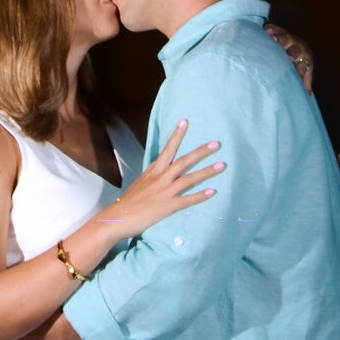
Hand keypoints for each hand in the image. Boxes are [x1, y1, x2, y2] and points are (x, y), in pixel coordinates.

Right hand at [99, 120, 222, 238]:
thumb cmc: (130, 201)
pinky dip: (200, 196)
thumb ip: (154, 174)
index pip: (167, 149)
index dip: (177, 135)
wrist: (118, 218)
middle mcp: (160, 178)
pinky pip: (187, 200)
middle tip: (216, 144)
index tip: (185, 121)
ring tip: (221, 165)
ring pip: (189, 179)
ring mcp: (165, 192)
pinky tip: (213, 192)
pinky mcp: (167, 207)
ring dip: (206, 172)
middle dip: (201, 152)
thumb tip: (161, 167)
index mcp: (153, 170)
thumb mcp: (141, 182)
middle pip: (184, 161)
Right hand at [265, 23, 313, 93]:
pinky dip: (270, 30)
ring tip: (274, 39)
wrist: (297, 43)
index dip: (299, 69)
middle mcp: (297, 46)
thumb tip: (306, 96)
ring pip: (285, 38)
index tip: (297, 75)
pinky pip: (274, 28)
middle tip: (288, 57)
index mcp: (305, 57)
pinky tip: (266, 31)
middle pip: (295, 50)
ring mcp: (288, 37)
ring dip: (280, 39)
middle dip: (291, 53)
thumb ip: (304, 83)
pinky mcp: (278, 29)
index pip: (303, 64)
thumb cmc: (300, 61)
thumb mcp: (305, 72)